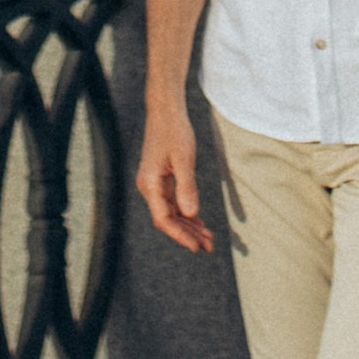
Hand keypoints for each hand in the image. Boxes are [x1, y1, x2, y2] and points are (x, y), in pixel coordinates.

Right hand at [136, 109, 213, 254]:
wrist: (165, 111)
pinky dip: (186, 214)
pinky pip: (173, 203)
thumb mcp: (184, 159)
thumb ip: (186, 187)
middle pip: (167, 220)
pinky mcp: (161, 179)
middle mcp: (148, 187)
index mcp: (150, 184)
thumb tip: (190, 214)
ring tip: (208, 238)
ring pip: (171, 213)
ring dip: (188, 226)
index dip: (180, 235)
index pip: (163, 219)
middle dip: (188, 234)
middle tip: (209, 246)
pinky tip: (199, 223)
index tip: (197, 247)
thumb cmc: (174, 131)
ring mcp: (154, 184)